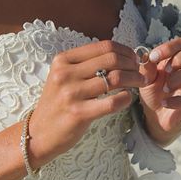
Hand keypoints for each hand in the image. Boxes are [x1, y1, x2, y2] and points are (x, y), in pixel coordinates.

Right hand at [30, 40, 146, 165]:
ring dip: (135, 79)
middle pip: (112, 59)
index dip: (125, 50)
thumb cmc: (57, 103)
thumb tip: (121, 54)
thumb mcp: (64, 76)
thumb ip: (86, 64)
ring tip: (141, 82)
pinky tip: (128, 98)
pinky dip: (126, 98)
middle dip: (132, 64)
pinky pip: (112, 102)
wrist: (39, 133)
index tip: (134, 58)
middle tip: (140, 71)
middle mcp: (65, 74)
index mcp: (63, 60)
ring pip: (115, 78)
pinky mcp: (79, 113)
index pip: (103, 46)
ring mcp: (71, 94)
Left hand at [137, 38, 180, 144]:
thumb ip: (146, 67)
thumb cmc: (152, 91)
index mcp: (177, 56)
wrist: (154, 114)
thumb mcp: (145, 78)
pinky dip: (178, 100)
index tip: (153, 57)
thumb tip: (147, 57)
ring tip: (164, 88)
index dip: (169, 47)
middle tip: (166, 70)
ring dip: (179, 77)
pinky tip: (165, 102)